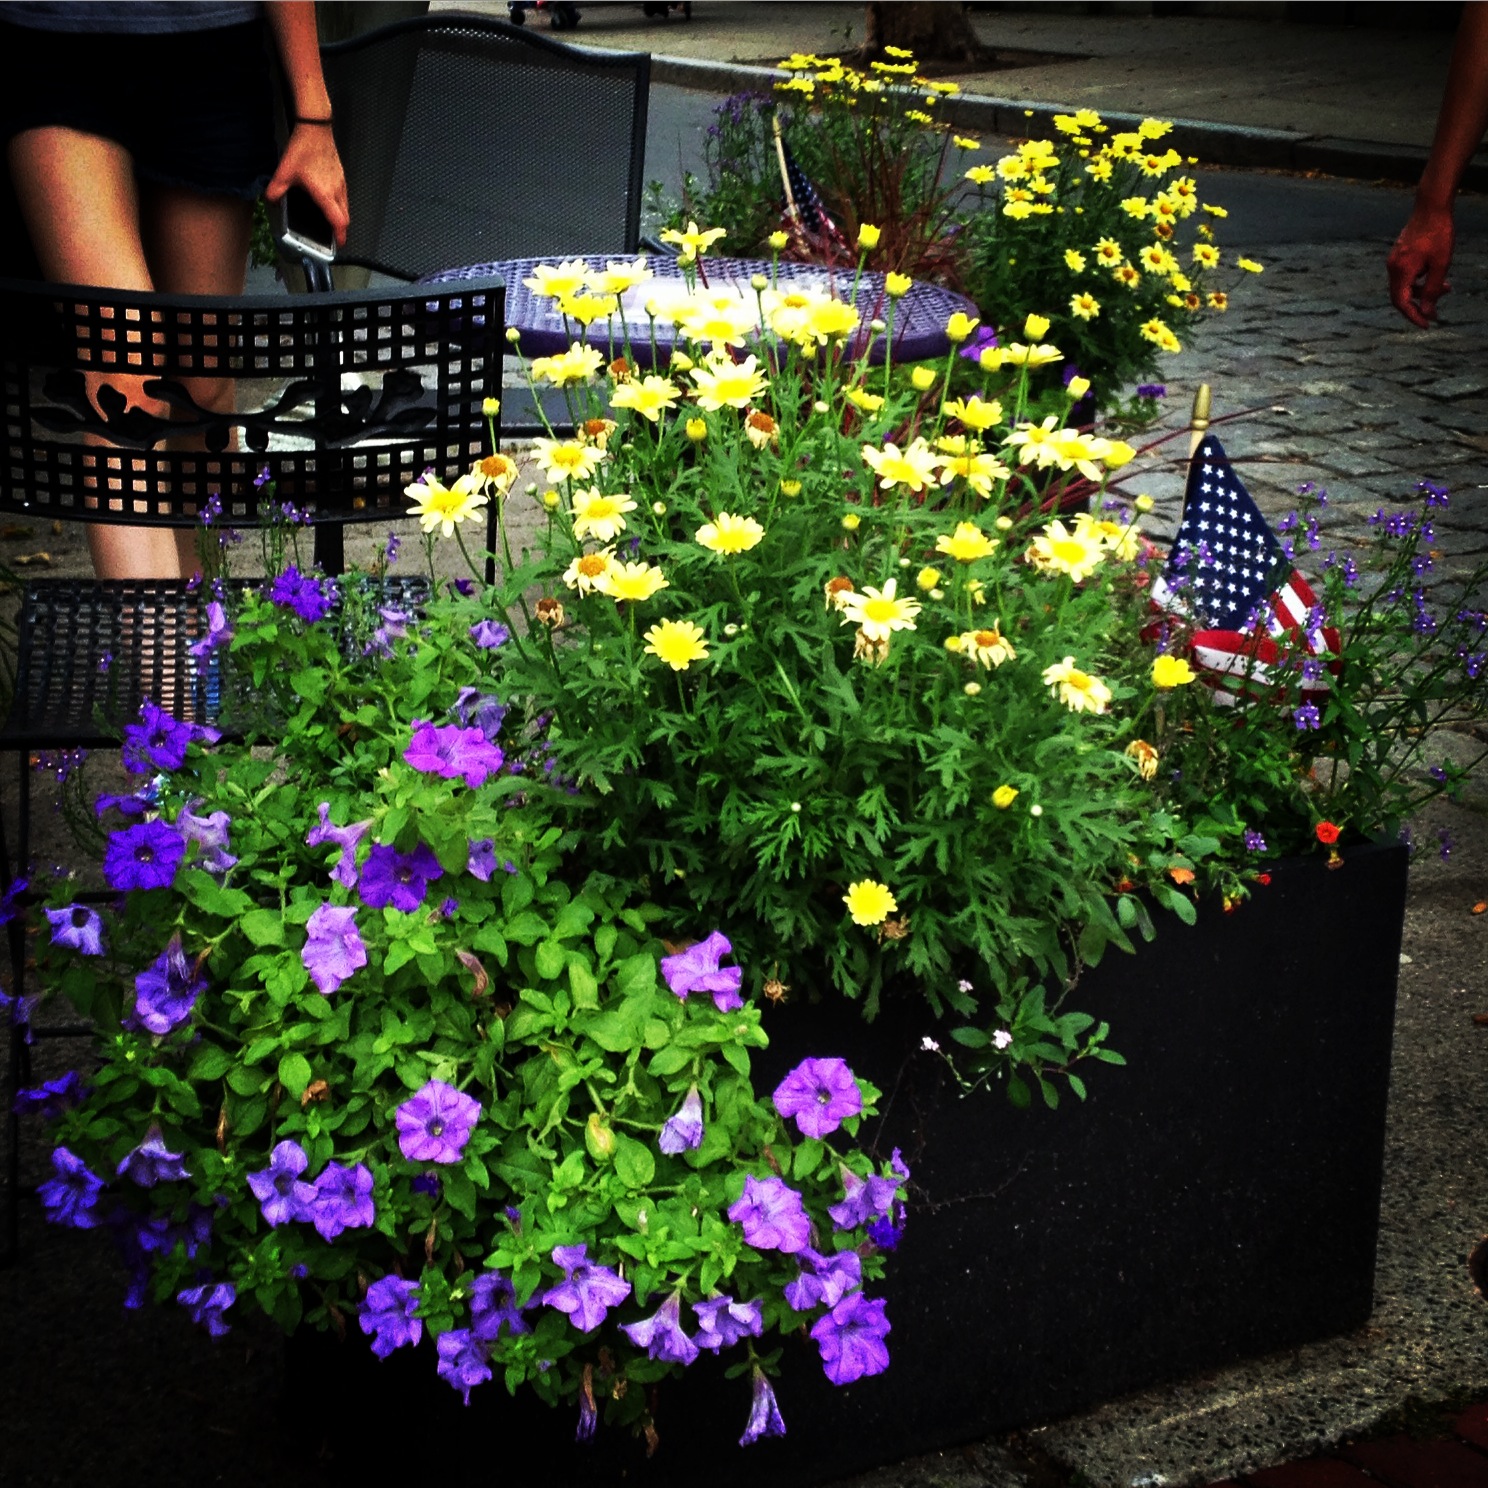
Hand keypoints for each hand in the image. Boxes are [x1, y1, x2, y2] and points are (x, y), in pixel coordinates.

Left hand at [265, 123, 349, 246]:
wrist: (315, 128)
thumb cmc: (304, 147)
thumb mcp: (284, 171)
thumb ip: (275, 190)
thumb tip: (270, 200)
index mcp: (325, 194)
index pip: (338, 222)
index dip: (340, 236)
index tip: (338, 244)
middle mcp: (336, 190)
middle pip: (345, 217)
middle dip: (341, 228)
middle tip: (334, 235)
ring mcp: (341, 182)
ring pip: (345, 206)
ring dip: (341, 216)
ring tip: (331, 219)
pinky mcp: (341, 175)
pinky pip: (344, 195)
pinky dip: (339, 203)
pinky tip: (329, 199)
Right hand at [1387, 202, 1453, 326]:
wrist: (1431, 206)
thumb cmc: (1439, 233)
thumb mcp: (1441, 264)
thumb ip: (1432, 290)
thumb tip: (1426, 312)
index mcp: (1401, 271)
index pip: (1402, 303)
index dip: (1413, 316)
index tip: (1427, 324)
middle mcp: (1393, 267)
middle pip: (1401, 296)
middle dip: (1419, 305)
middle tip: (1437, 311)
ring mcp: (1394, 260)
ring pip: (1405, 285)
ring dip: (1422, 291)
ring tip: (1446, 288)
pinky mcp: (1399, 254)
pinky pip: (1406, 275)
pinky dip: (1419, 280)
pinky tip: (1435, 274)